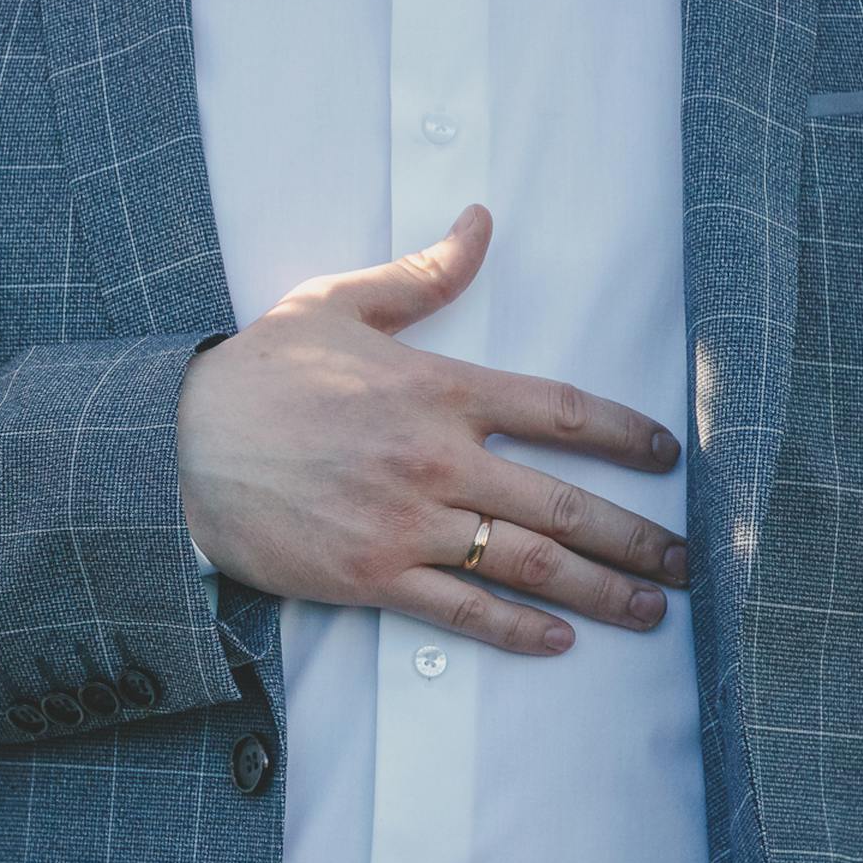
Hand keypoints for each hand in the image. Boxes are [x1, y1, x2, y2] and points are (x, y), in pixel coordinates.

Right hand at [177, 205, 687, 654]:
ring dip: (601, 590)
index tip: (668, 457)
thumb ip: (421, 277)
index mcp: (438, 389)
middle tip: (687, 561)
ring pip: (527, 564)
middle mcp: (436, 460)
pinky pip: (460, 608)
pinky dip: (515, 628)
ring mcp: (406, 523)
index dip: (625, 435)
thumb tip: (480, 223)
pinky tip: (558, 638)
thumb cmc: (254, 374)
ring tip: (650, 609)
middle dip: (638, 537)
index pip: (559, 411)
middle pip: (564, 504)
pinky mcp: (370, 574)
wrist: (175, 446)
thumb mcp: (334, 304)